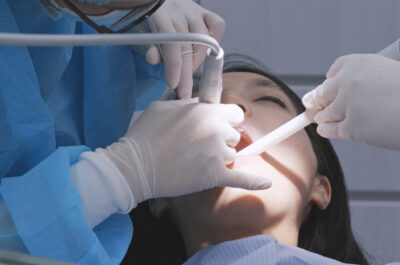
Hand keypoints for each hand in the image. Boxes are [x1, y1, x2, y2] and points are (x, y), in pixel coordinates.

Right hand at [97, 99, 270, 203]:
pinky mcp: (214, 175)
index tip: (220, 125)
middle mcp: (216, 129)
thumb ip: (188, 103)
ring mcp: (217, 153)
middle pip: (234, 134)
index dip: (227, 120)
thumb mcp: (164, 106)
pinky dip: (253, 183)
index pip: (235, 112)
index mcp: (206, 111)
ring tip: (196, 161)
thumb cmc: (145, 135)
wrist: (135, 166)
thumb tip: (200, 103)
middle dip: (222, 139)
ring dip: (219, 158)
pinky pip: (241, 179)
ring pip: (232, 155)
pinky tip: (265, 185)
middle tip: (200, 146)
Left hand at [146, 0, 224, 98]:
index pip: (172, 47)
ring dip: (198, 61)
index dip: (175, 68)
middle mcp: (181, 14)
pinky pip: (218, 26)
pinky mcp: (206, 12)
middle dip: (186, 74)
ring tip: (189, 72)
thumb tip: (153, 60)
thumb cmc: (154, 18)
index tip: (174, 85)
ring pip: (204, 42)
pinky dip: (215, 39)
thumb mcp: (147, 32)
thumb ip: (152, 47)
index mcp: (162, 18)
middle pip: (189, 49)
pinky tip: (207, 50)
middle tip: (184, 91)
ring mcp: (195, 12)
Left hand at [302, 54, 399, 148]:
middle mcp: (349, 81)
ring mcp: (347, 105)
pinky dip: (326, 130)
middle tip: (310, 104)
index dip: (332, 80)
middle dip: (317, 99)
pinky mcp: (350, 127)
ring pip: (324, 112)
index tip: (329, 86)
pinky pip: (328, 129)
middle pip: (323, 91)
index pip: (335, 70)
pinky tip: (325, 129)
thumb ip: (365, 81)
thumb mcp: (389, 75)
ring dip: (323, 117)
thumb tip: (336, 91)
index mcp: (360, 63)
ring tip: (322, 118)